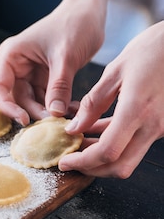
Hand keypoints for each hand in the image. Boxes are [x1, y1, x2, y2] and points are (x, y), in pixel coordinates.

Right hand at [0, 0, 105, 124]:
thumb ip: (58, 86)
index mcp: (11, 55)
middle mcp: (16, 64)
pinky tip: (72, 110)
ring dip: (47, 111)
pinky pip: (46, 96)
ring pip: (31, 100)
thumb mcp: (65, 57)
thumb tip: (54, 114)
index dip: (7, 106)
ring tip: (66, 118)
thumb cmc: (74, 25)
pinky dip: (57, 105)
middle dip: (33, 111)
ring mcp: (30, 71)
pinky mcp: (44, 76)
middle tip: (53, 123)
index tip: (24, 120)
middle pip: (16, 97)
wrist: (89, 11)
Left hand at [59, 21, 163, 177]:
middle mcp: (154, 125)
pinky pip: (135, 142)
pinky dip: (113, 143)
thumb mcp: (115, 72)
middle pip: (120, 166)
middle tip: (70, 160)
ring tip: (76, 144)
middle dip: (92, 168)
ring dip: (101, 157)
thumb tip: (73, 127)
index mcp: (138, 111)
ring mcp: (161, 127)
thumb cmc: (152, 50)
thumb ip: (93, 103)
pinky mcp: (162, 124)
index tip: (64, 161)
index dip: (83, 162)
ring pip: (128, 157)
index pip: (108, 152)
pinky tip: (94, 131)